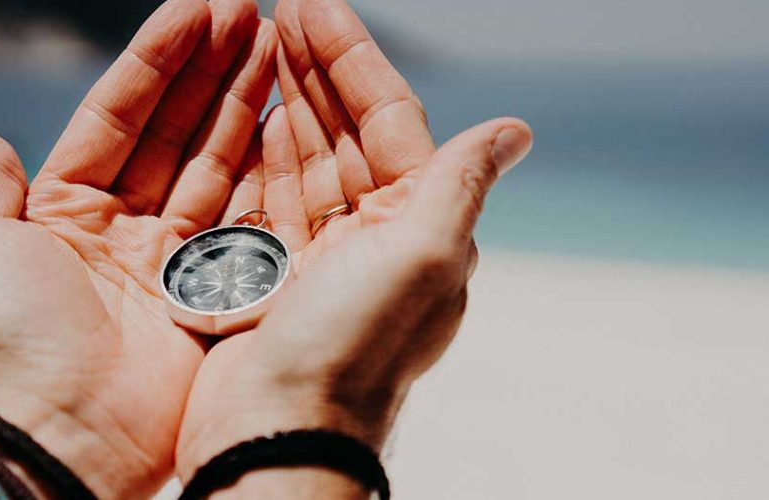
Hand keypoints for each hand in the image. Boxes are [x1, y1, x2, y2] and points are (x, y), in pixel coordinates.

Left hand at [0, 0, 276, 495]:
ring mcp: (170, 260)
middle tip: (251, 13)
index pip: (117, 114)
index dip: (157, 58)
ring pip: (212, 164)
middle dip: (210, 69)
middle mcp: (120, 228)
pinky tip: (282, 121)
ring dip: (241, 104)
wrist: (59, 429)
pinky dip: (261, 170)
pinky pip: (240, 219)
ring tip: (274, 45)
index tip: (199, 9)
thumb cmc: (8, 335)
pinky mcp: (210, 294)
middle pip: (172, 129)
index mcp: (62, 209)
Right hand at [174, 0, 533, 483]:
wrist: (280, 434)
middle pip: (348, 134)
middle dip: (317, 71)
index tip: (315, 6)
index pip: (391, 121)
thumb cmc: (355, 349)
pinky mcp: (274, 280)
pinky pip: (270, 202)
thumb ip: (461, 184)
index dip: (354, 60)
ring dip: (288, 102)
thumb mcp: (425, 255)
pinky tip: (252, 117)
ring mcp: (323, 259)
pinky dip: (261, 157)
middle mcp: (377, 240)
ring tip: (261, 44)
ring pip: (308, 162)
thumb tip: (517, 131)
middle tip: (283, 10)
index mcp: (420, 226)